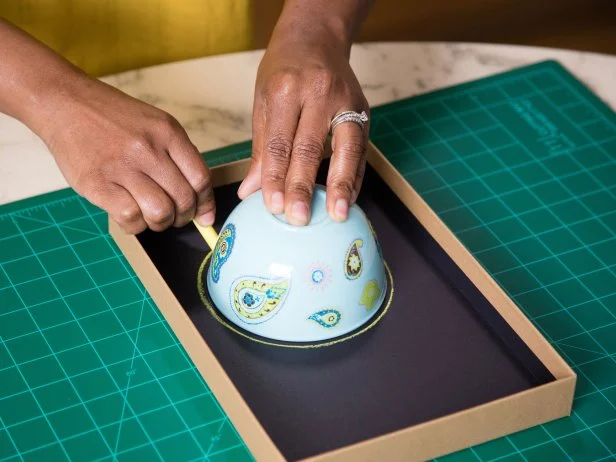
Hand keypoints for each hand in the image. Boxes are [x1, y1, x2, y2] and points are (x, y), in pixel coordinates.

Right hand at [37, 78, 214, 233]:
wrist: (64, 103)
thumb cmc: (112, 118)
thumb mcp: (154, 124)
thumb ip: (177, 155)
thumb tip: (199, 197)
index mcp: (168, 132)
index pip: (201, 178)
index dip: (205, 203)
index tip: (204, 216)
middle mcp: (148, 148)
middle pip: (183, 199)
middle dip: (184, 217)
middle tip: (174, 217)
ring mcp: (122, 166)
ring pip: (160, 213)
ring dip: (160, 223)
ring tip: (152, 217)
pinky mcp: (97, 183)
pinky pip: (130, 217)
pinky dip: (135, 224)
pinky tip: (130, 215)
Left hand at [237, 20, 369, 225]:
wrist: (316, 37)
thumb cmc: (284, 70)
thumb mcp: (263, 101)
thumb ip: (261, 148)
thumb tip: (250, 192)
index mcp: (285, 90)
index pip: (279, 143)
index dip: (276, 178)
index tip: (273, 207)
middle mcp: (318, 93)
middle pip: (310, 148)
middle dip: (303, 187)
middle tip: (298, 218)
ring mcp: (345, 100)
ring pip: (345, 148)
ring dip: (341, 185)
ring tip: (337, 214)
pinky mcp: (363, 109)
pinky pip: (361, 148)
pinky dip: (355, 175)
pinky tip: (350, 198)